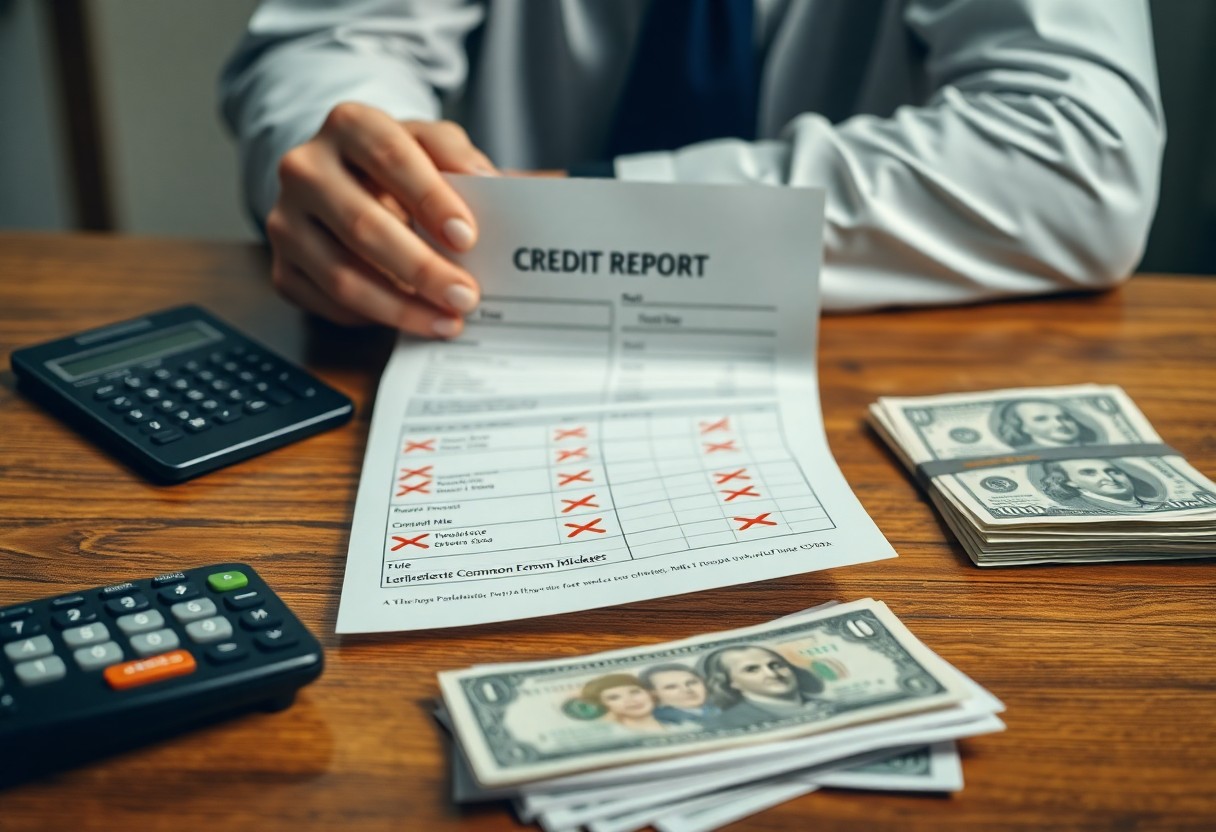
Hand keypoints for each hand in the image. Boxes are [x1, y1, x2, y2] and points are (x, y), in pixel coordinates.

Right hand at [265, 102, 496, 336]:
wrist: (346, 181)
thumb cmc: (400, 165)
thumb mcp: (432, 145)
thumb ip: (462, 158)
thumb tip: (499, 185)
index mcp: (348, 125)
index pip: (390, 158)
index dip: (430, 199)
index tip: (467, 237)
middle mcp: (305, 169)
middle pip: (363, 225)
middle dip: (422, 268)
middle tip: (466, 295)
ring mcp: (286, 220)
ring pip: (342, 274)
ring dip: (401, 307)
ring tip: (447, 320)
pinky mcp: (282, 267)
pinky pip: (328, 303)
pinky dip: (375, 319)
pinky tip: (412, 321)